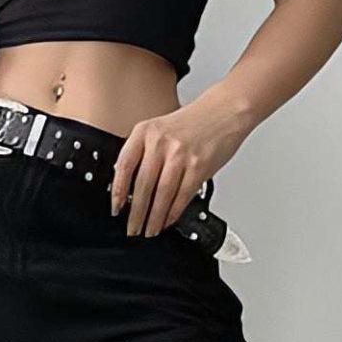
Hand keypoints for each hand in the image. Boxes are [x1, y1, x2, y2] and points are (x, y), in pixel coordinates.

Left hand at [111, 83, 252, 236]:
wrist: (225, 110)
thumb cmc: (193, 122)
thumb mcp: (160, 129)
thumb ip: (144, 153)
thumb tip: (130, 187)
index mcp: (145, 131)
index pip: (124, 166)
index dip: (118, 192)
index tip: (116, 209)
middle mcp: (161, 142)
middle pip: (142, 185)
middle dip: (136, 214)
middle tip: (133, 229)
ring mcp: (180, 155)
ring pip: (162, 195)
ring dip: (154, 218)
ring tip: (149, 230)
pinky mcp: (199, 167)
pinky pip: (182, 196)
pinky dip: (173, 213)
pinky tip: (167, 221)